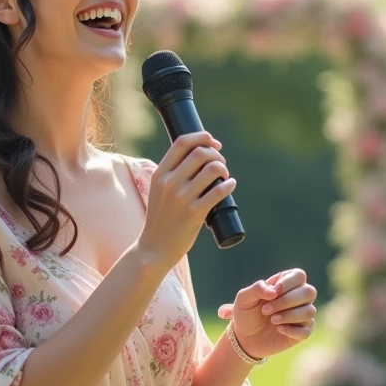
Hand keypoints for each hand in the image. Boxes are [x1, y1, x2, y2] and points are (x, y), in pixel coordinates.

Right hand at [137, 132, 235, 268]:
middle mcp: (169, 183)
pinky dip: (229, 184)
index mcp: (159, 174)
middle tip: (221, 163)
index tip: (213, 142)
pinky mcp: (194, 213)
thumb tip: (199, 157)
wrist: (154, 248)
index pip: (181, 143)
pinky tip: (231, 185)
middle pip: (200, 153)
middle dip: (216, 154)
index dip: (201, 137)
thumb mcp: (158, 191)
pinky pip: (218, 190)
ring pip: (212, 169)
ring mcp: (182, 198)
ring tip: (224, 175)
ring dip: (223, 168)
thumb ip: (172, 174)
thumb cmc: (161, 218)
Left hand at [219, 269, 316, 359]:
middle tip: (266, 310)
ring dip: (288, 316)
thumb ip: (256, 289)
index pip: (299, 275)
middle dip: (287, 301)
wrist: (245, 338)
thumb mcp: (244, 298)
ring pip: (310, 311)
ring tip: (272, 320)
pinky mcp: (303, 331)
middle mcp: (299, 297)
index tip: (273, 292)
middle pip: (309, 292)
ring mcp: (303, 315)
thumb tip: (274, 291)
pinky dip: (292, 330)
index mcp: (286, 284)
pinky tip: (279, 330)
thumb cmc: (246, 314)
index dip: (288, 283)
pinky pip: (307, 330)